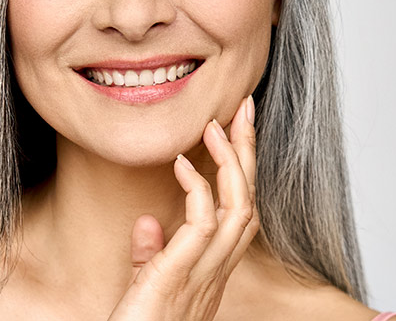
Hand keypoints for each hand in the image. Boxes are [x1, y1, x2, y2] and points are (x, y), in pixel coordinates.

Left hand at [108, 95, 259, 320]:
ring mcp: (203, 275)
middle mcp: (217, 271)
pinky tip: (182, 162)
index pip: (240, 210)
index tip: (235, 129)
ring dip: (232, 161)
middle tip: (245, 107)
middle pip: (250, 201)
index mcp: (213, 269)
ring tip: (217, 122)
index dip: (243, 169)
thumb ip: (150, 256)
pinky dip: (198, 188)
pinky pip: (203, 224)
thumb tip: (147, 222)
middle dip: (249, 151)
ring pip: (240, 208)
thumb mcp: (146, 288)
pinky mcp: (179, 277)